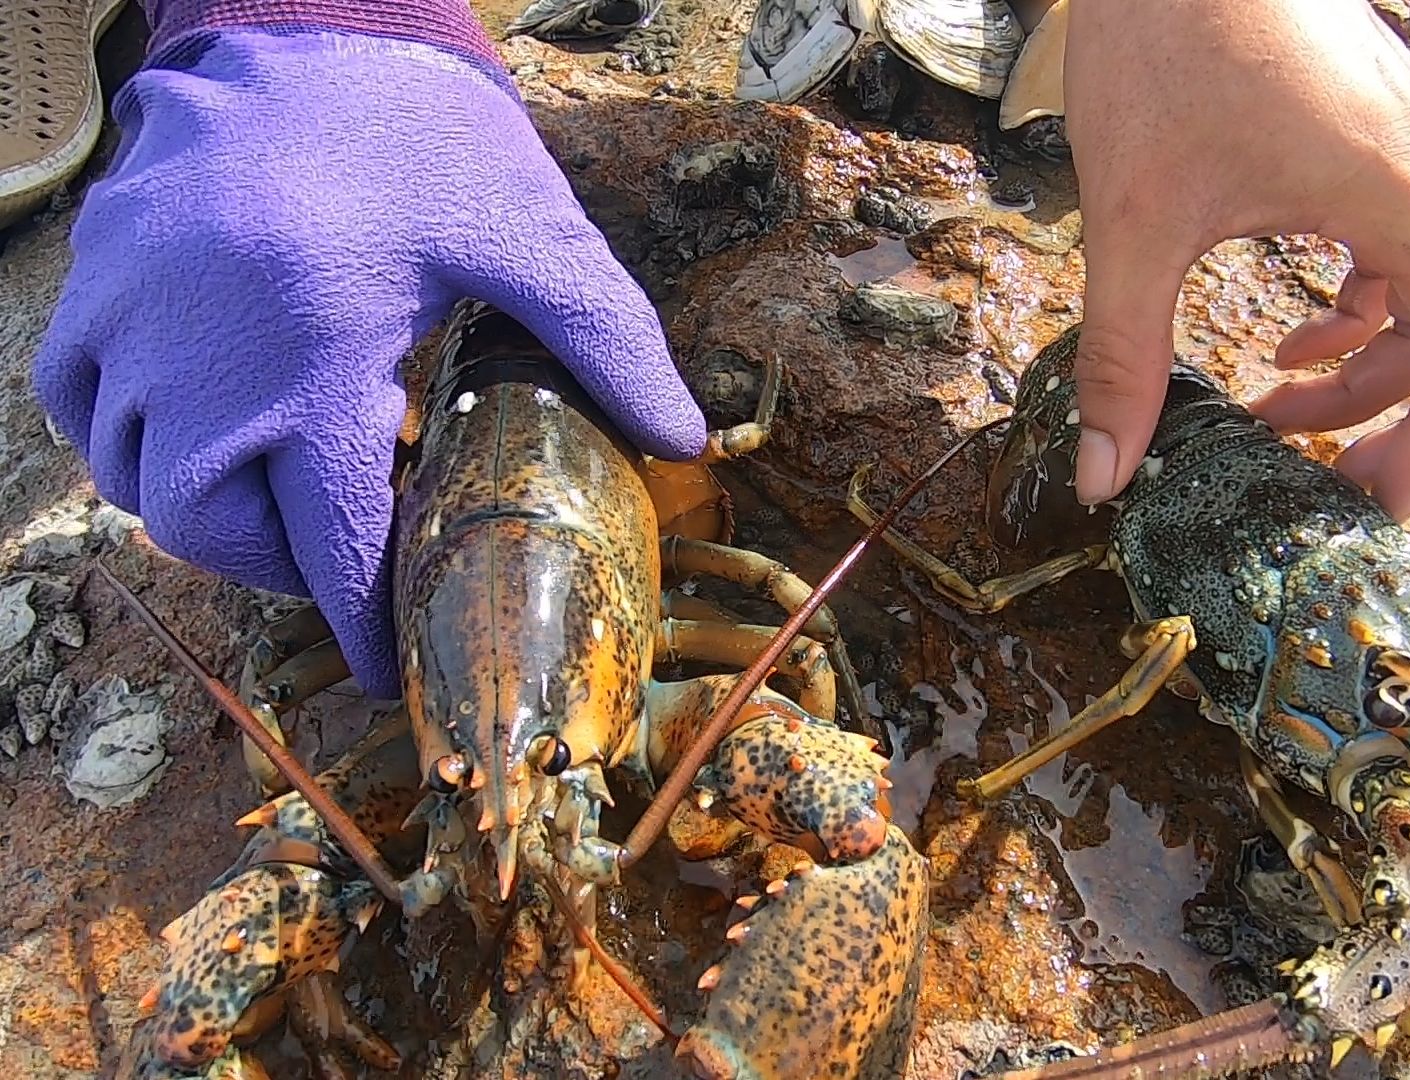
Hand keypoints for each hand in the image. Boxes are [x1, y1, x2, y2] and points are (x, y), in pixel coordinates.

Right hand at [33, 14, 706, 697]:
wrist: (309, 24)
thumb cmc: (422, 135)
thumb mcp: (530, 232)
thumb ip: (608, 340)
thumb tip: (681, 439)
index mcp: (314, 361)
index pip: (330, 540)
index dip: (359, 620)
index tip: (384, 669)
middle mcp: (202, 358)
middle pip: (218, 532)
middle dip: (288, 570)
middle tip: (347, 559)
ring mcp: (132, 317)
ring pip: (140, 482)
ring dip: (213, 516)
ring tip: (288, 498)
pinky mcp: (96, 275)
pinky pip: (75, 401)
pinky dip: (128, 441)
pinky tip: (200, 431)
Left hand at [1062, 0, 1409, 520]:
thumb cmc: (1162, 41)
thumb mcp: (1129, 219)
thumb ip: (1121, 355)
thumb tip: (1104, 475)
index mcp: (1406, 189)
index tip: (1369, 498)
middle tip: (1346, 480)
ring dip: (1388, 377)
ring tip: (1285, 421)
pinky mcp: (1382, 153)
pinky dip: (1369, 324)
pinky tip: (1289, 349)